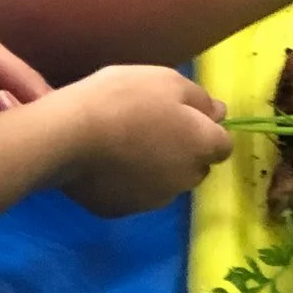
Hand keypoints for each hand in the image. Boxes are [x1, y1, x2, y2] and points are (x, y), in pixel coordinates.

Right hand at [57, 65, 232, 216]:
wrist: (70, 137)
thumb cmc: (124, 99)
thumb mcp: (168, 81)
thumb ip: (200, 100)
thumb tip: (219, 114)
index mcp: (201, 146)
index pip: (222, 145)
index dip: (207, 130)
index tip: (183, 116)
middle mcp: (185, 179)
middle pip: (196, 167)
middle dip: (184, 152)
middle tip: (153, 127)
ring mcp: (153, 200)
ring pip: (167, 183)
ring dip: (158, 169)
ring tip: (126, 145)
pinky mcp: (122, 211)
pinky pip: (134, 194)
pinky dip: (128, 182)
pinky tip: (107, 163)